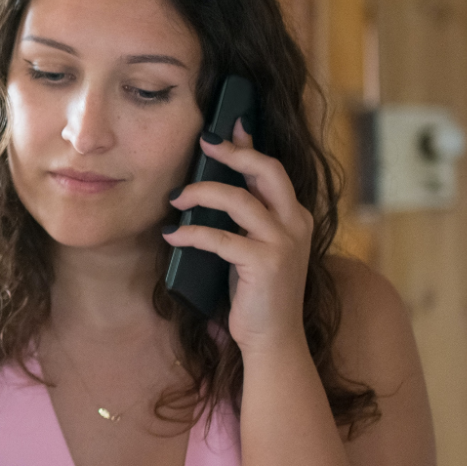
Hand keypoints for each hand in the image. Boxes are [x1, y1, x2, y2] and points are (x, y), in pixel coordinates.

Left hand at [162, 118, 312, 354]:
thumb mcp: (252, 248)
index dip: (249, 145)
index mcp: (295, 217)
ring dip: (201, 194)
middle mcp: (295, 224)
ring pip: (239, 199)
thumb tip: (213, 188)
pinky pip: (220, 238)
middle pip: (266, 170)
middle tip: (203, 143)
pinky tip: (171, 236)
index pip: (272, 170)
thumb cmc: (255, 294)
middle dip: (232, 152)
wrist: (273, 340)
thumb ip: (243, 219)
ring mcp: (283, 243)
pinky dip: (191, 234)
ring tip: (176, 199)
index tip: (228, 125)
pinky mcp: (265, 263)